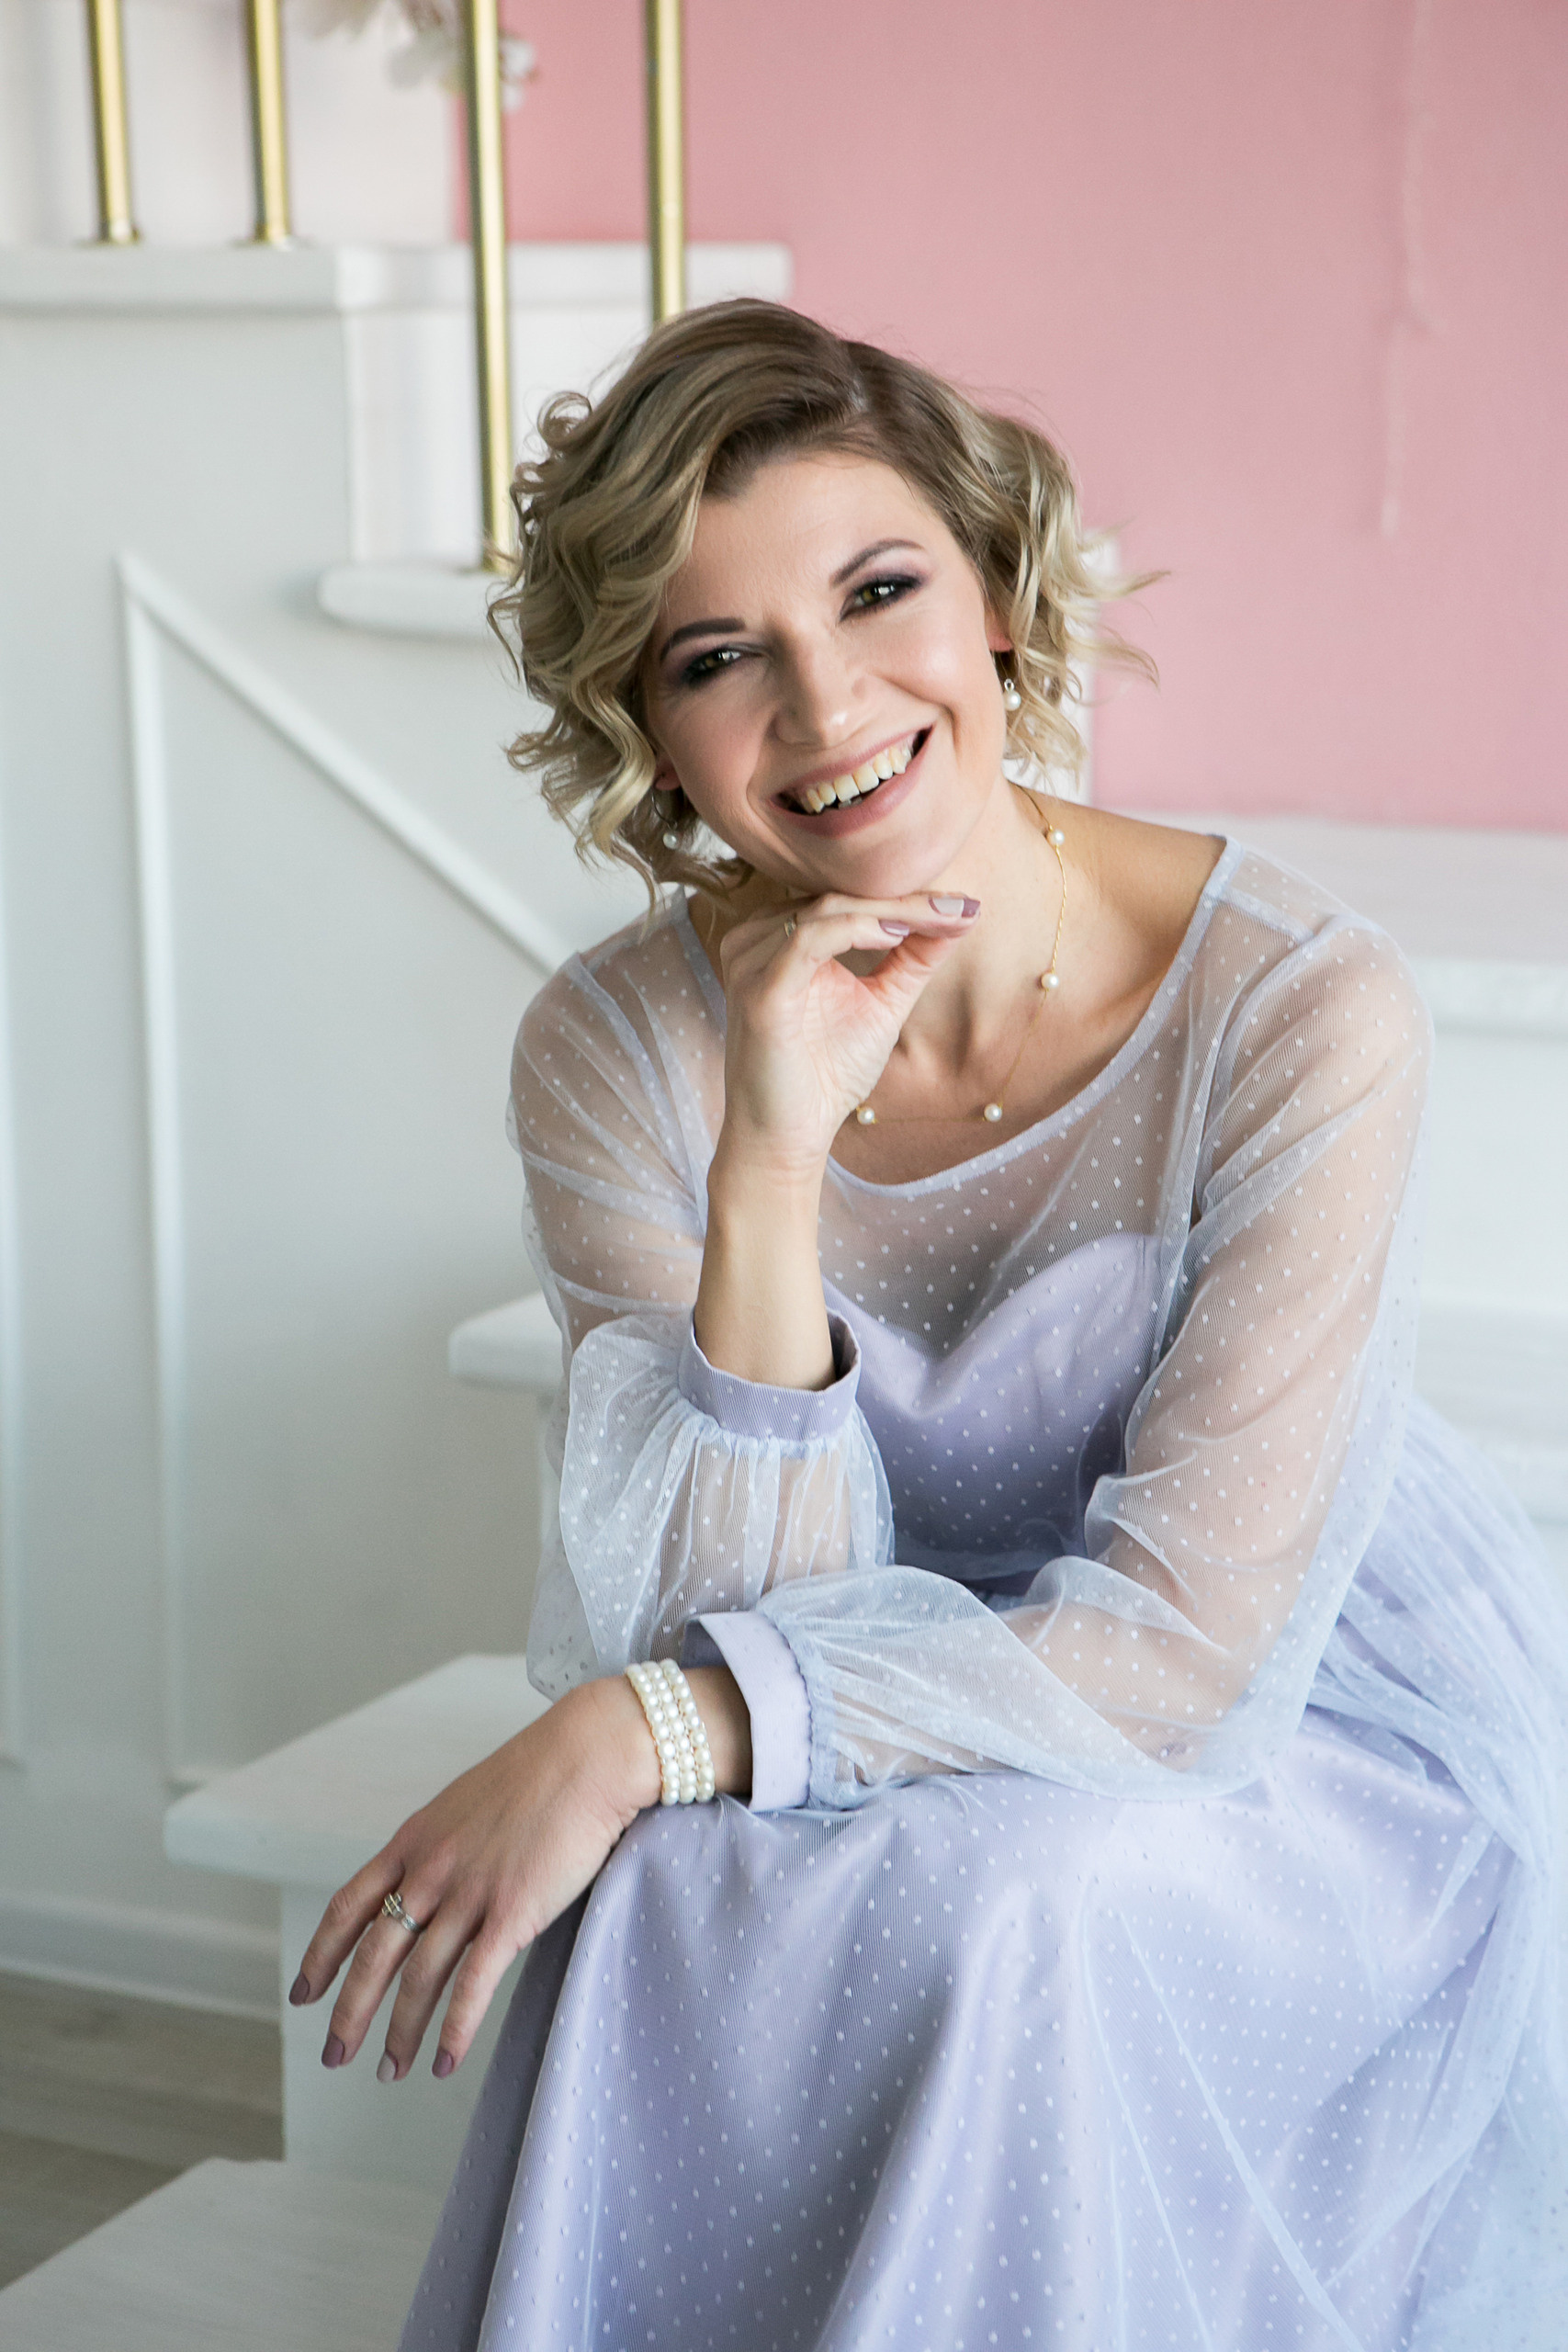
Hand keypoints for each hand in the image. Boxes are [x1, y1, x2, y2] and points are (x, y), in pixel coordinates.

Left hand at [290, 1675, 658, 2080]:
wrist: (588, 1755)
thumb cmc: (539, 1774)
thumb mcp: (466, 1804)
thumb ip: (442, 1846)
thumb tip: (431, 1882)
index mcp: (415, 1840)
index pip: (349, 1906)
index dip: (322, 1955)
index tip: (304, 1992)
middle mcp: (431, 1868)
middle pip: (374, 1953)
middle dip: (349, 2011)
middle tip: (335, 2054)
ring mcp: (469, 1892)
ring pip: (419, 1977)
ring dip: (400, 2033)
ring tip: (391, 2070)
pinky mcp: (512, 1913)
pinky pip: (473, 1985)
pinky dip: (454, 2030)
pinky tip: (445, 2062)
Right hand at [714, 890, 978, 1181]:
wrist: (786, 1138)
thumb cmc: (825, 1076)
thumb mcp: (882, 1004)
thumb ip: (913, 959)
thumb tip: (962, 914)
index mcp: (780, 940)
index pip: (845, 899)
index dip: (905, 896)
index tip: (964, 904)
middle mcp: (758, 942)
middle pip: (837, 897)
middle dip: (905, 899)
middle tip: (961, 906)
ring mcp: (752, 963)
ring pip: (826, 911)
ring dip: (888, 911)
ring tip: (938, 919)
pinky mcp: (759, 989)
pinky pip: (809, 940)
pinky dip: (857, 930)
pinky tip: (897, 936)